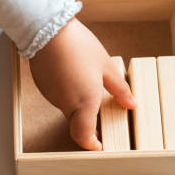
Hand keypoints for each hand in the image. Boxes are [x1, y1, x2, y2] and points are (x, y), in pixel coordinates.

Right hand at [29, 18, 136, 150]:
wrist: (47, 29)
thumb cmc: (78, 45)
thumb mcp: (106, 66)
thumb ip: (119, 89)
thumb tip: (131, 104)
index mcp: (84, 102)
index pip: (84, 136)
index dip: (92, 145)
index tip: (100, 146)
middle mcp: (66, 104)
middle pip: (76, 124)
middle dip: (88, 124)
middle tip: (101, 118)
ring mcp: (52, 96)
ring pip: (67, 110)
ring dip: (78, 106)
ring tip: (88, 87)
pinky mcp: (43, 86)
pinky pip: (58, 97)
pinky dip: (67, 94)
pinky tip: (73, 77)